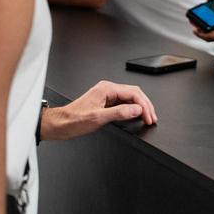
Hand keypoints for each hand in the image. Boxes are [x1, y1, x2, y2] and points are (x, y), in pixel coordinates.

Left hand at [41, 80, 157, 140]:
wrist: (60, 124)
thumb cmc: (74, 120)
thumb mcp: (98, 118)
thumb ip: (120, 113)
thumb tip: (137, 109)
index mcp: (106, 88)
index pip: (133, 93)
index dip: (144, 106)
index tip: (149, 117)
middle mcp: (107, 89)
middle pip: (134, 93)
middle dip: (146, 106)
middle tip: (152, 118)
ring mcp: (106, 95)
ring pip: (130, 98)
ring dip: (140, 107)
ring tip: (148, 117)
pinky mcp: (105, 102)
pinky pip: (123, 102)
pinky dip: (132, 109)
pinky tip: (136, 115)